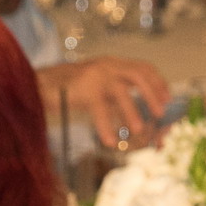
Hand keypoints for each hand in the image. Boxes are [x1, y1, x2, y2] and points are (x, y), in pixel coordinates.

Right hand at [39, 56, 172, 148]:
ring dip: (133, 111)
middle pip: (138, 74)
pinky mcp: (83, 89)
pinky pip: (100, 110)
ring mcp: (94, 75)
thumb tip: (135, 120)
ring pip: (122, 92)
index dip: (158, 83)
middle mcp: (106, 65)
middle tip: (160, 114)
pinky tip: (111, 142)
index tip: (168, 99)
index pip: (142, 67)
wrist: (38, 84)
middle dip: (152, 94)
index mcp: (112, 64)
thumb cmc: (68, 90)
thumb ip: (114, 97)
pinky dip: (107, 127)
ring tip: (139, 129)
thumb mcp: (96, 88)